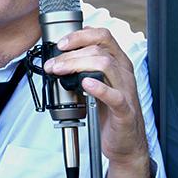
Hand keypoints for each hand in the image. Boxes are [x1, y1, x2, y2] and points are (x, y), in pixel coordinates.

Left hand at [43, 27, 149, 177]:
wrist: (125, 142)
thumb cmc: (109, 113)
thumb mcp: (95, 85)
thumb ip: (83, 71)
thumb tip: (58, 60)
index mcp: (117, 64)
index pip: (102, 36)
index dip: (80, 35)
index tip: (60, 43)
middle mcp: (123, 73)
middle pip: (99, 49)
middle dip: (71, 54)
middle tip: (52, 64)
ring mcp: (126, 90)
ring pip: (105, 65)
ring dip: (77, 65)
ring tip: (60, 71)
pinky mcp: (124, 111)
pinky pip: (115, 96)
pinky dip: (99, 88)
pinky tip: (85, 84)